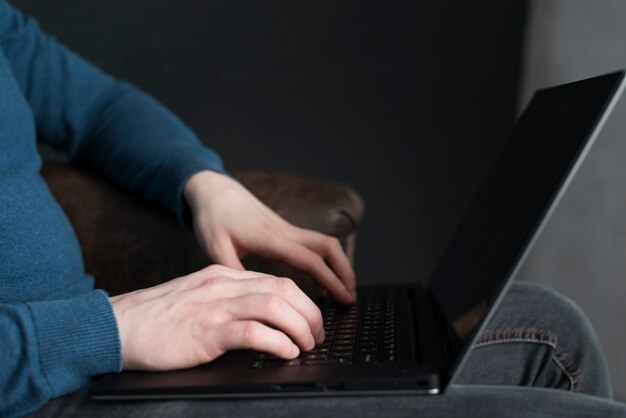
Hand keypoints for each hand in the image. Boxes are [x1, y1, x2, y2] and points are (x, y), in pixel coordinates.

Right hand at [110, 265, 323, 369]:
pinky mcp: (205, 332)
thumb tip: (260, 316)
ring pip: (274, 306)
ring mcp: (214, 306)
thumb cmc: (156, 318)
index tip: (310, 320)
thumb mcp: (196, 297)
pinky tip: (285, 353)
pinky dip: (278, 342)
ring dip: (299, 328)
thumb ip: (225, 299)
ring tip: (306, 346)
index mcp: (221, 276)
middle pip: (283, 289)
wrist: (116, 325)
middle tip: (316, 335)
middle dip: (309, 313)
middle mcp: (222, 286)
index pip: (275, 281)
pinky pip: (253, 331)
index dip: (302, 301)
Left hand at [183, 170, 355, 303]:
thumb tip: (252, 301)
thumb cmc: (213, 218)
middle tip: (350, 299)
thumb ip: (234, 275)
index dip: (331, 280)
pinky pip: (314, 246)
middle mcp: (286, 232)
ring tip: (342, 294)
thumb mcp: (215, 250)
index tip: (343, 298)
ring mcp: (288, 230)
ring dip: (339, 266)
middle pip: (329, 247)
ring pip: (326, 244)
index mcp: (271, 238)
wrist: (214, 191)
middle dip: (345, 272)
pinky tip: (318, 284)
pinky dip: (324, 263)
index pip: (310, 259)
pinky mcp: (285, 232)